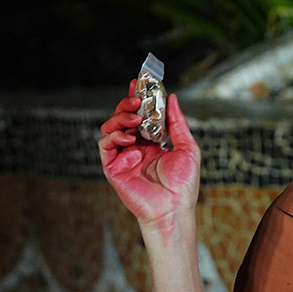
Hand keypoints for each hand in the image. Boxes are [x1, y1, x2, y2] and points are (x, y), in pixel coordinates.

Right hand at [99, 81, 201, 229]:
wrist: (173, 209)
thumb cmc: (183, 184)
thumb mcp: (187, 147)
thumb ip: (177, 123)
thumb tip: (172, 98)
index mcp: (152, 142)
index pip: (141, 114)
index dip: (138, 98)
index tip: (139, 82)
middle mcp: (136, 147)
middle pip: (123, 117)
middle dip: (128, 104)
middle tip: (136, 98)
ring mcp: (123, 157)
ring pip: (111, 128)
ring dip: (120, 117)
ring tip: (135, 117)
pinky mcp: (113, 168)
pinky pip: (105, 146)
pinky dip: (113, 136)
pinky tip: (128, 137)